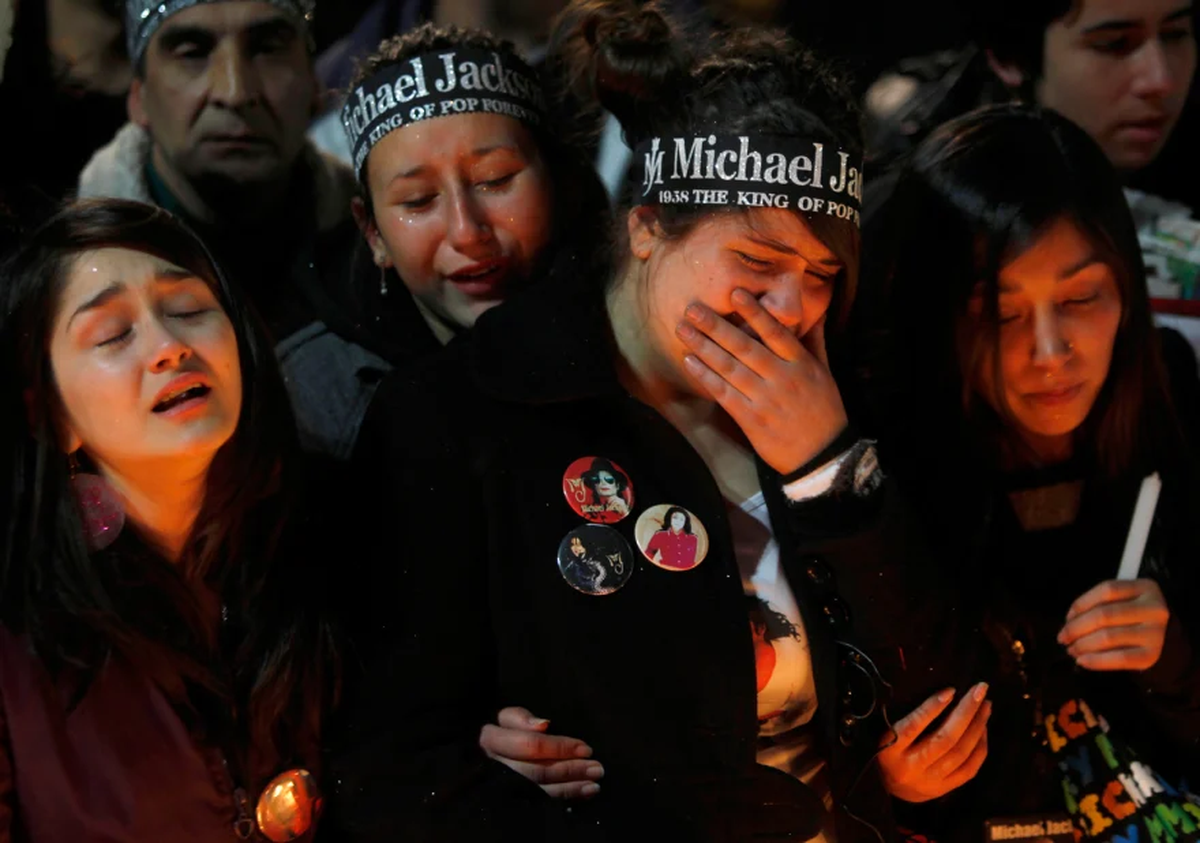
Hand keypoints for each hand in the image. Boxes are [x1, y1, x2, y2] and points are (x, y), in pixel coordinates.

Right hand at [479, 707, 603, 797]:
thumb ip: (521, 718)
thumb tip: (544, 725)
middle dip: (570, 769)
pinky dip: (566, 796)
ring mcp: (506, 786)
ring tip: (595, 782)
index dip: (559, 747)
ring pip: (541, 789)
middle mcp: (498, 767)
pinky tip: (584, 791)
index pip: (531, 746)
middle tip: (598, 767)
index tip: (585, 748)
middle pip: (538, 771)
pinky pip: (542, 800)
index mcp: (492, 741)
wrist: (482, 753)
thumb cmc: (502, 730)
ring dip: (572, 786)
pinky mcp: (516, 798)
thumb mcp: (506, 717)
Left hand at [675, 290, 847, 474]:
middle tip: (692, 308)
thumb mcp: (825, 373)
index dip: (754, 312)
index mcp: (801, 364)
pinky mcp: (751, 419)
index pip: (775, 332)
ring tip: (683, 330)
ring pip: (729, 368)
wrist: (823, 455)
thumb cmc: (824, 411)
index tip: (735, 293)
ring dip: (704, 347)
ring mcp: (765, 399)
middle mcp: (782, 377)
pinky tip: (689, 362)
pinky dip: (706, 377)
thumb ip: (815, 341)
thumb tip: (816, 311)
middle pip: (744, 347)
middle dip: (716, 326)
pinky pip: (724, 393)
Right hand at [878, 684, 990, 802]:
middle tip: (980, 690)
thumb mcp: (887, 733)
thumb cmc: (889, 751)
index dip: (932, 708)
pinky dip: (980, 746)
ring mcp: (930, 781)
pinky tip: (983, 729)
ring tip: (985, 706)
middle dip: (966, 712)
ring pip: (960, 752)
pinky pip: (969, 768)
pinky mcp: (945, 788)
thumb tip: (944, 694)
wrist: (892, 789)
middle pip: (945, 739)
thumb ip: (907, 718)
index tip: (951, 690)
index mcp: (891, 750)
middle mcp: (911, 767)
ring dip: (977, 726)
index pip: (913, 726)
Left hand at [1058, 579, 1169, 671]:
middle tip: (1062, 637)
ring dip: (1083, 645)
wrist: (1167, 640)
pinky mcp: (1153, 655)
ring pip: (1109, 637)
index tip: (1067, 617)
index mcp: (1146, 588)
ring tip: (1071, 650)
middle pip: (1105, 615)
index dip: (1081, 603)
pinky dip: (1096, 660)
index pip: (1107, 590)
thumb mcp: (1124, 600)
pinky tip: (1082, 661)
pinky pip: (1119, 658)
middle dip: (1076, 628)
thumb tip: (1069, 621)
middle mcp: (1154, 609)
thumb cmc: (1135, 617)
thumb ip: (1101, 604)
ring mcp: (1156, 633)